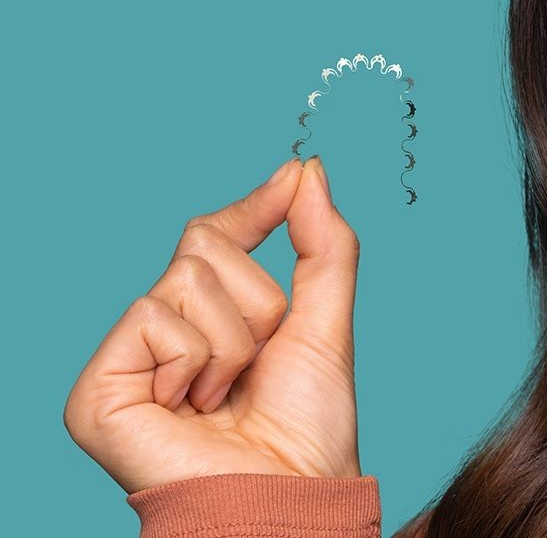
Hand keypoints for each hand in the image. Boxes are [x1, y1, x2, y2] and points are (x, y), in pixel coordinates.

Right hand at [64, 156, 361, 493]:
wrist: (290, 494)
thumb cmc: (308, 429)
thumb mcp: (327, 321)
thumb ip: (323, 246)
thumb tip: (308, 172)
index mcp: (208, 321)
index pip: (215, 237)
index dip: (253, 206)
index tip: (294, 175)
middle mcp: (160, 335)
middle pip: (203, 244)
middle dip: (257, 300)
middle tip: (258, 363)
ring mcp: (126, 361)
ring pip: (186, 279)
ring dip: (234, 341)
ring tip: (227, 397)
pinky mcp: (99, 389)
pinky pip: (155, 316)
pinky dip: (196, 361)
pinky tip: (192, 410)